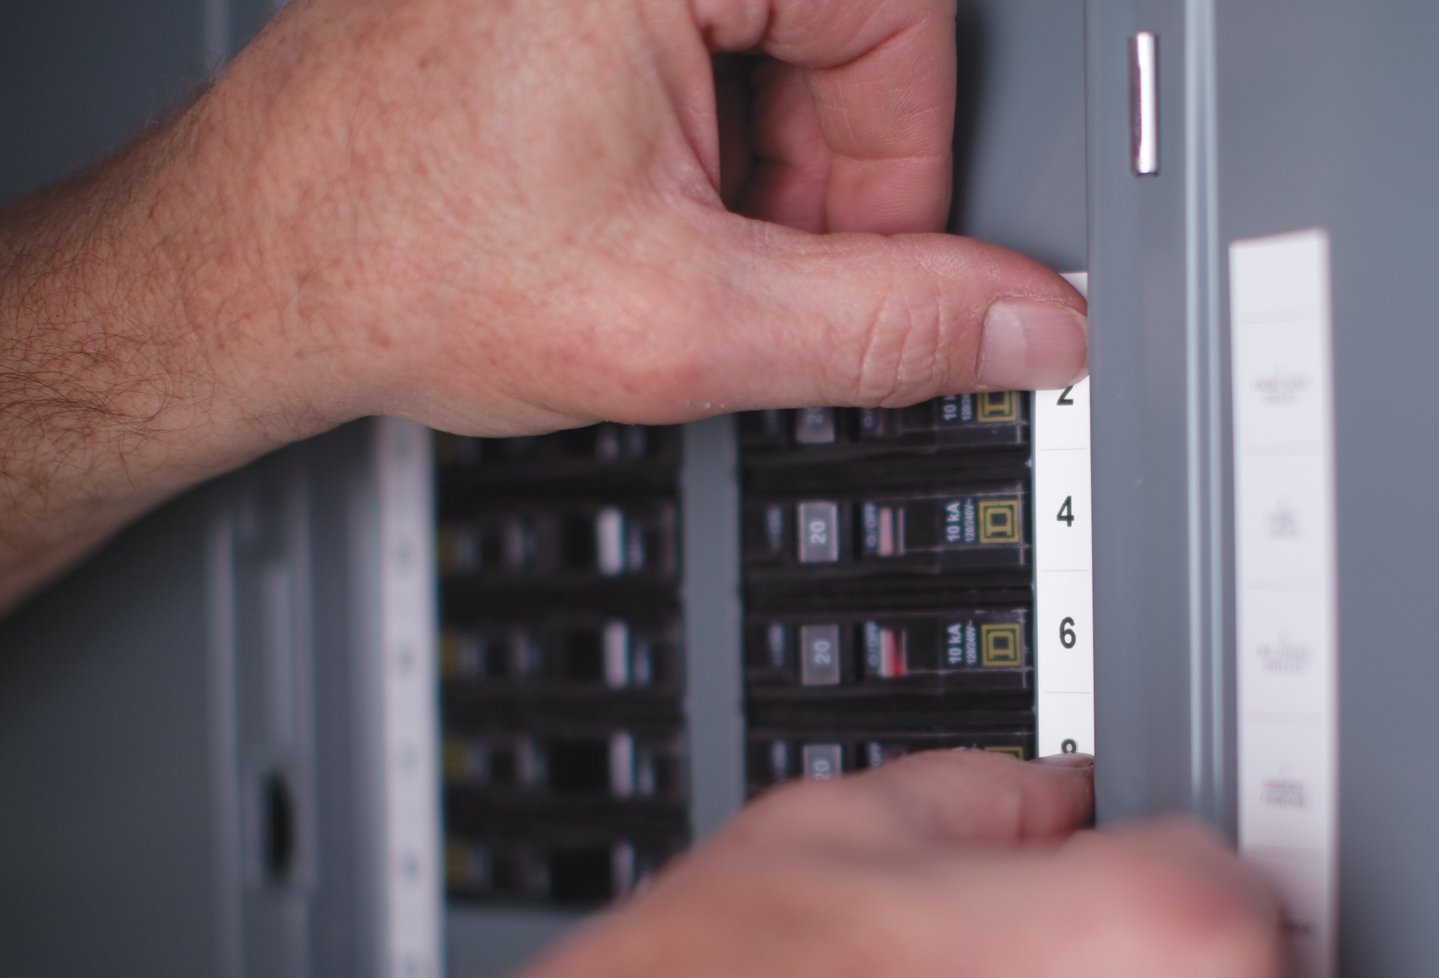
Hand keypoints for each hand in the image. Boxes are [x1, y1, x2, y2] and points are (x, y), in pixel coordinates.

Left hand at [0, 0, 1087, 606]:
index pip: (904, 18)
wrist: (251, 269)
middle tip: (746, 277)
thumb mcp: (680, 323)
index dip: (898, 176)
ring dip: (760, 172)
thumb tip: (1028, 326)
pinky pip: (707, 37)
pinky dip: (705, 140)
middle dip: (822, 183)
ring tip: (661, 246)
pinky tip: (636, 205)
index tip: (856, 272)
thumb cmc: (395, 260)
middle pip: (845, 27)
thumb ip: (882, 328)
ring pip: (780, 40)